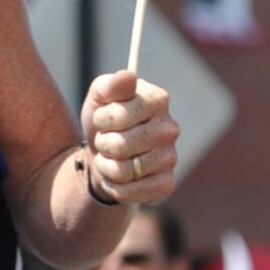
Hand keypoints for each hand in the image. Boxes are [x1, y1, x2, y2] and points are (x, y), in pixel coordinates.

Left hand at [80, 70, 178, 204]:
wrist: (106, 156)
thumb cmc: (104, 123)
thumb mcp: (99, 98)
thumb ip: (109, 85)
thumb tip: (128, 76)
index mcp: (158, 100)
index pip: (116, 116)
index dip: (100, 120)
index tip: (103, 119)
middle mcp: (170, 129)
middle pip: (120, 146)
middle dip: (103, 145)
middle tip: (106, 142)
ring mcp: (171, 158)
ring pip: (123, 172)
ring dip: (106, 168)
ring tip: (111, 159)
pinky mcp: (166, 184)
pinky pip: (129, 192)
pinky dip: (114, 187)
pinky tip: (119, 178)